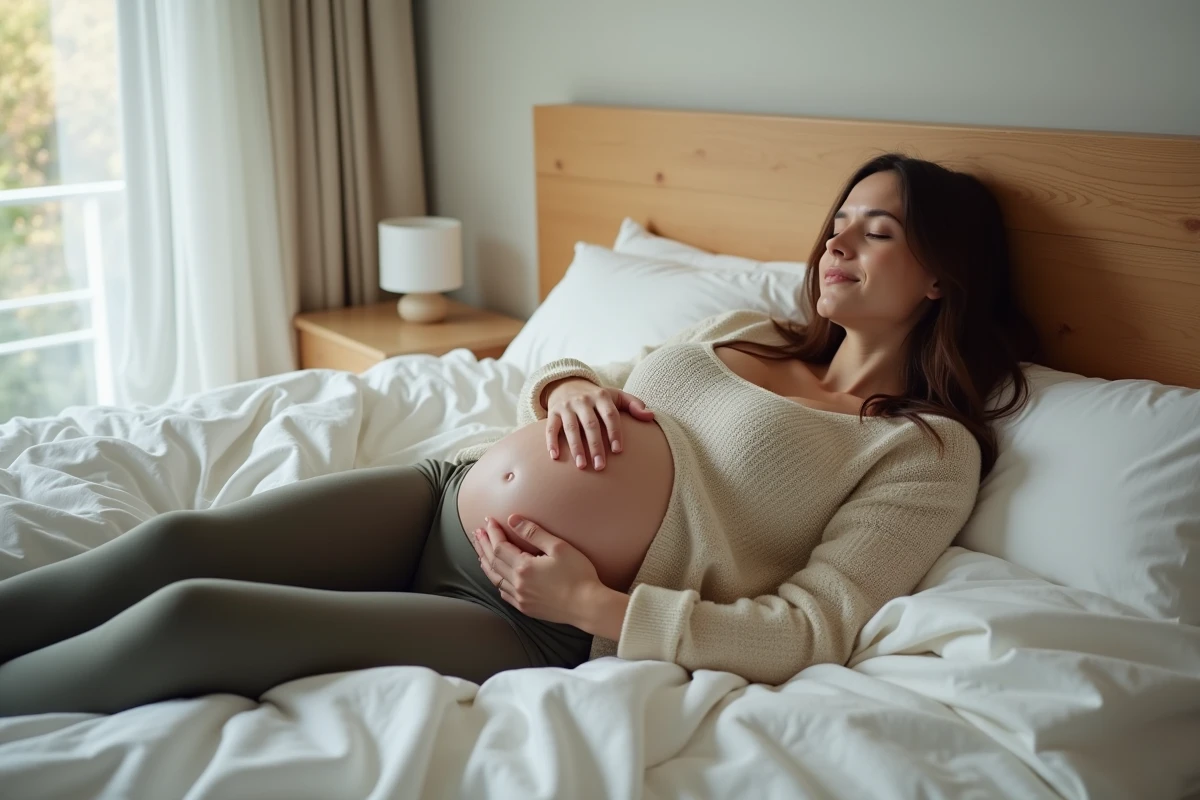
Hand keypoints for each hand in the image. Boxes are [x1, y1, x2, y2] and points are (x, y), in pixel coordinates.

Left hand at [469, 513, 603, 625]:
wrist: (587, 606)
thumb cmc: (578, 575)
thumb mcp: (559, 547)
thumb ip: (533, 533)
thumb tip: (512, 519)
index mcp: (524, 567)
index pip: (500, 546)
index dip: (493, 532)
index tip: (489, 520)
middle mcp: (517, 583)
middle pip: (493, 561)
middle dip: (484, 545)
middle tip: (477, 532)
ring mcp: (520, 598)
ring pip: (495, 578)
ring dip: (486, 563)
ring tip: (480, 552)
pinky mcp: (526, 608)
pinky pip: (504, 593)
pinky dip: (497, 581)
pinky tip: (496, 576)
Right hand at [543, 378, 654, 470]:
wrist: (566, 384)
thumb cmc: (596, 397)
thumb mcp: (615, 395)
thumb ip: (634, 405)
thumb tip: (651, 416)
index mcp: (601, 396)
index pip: (610, 415)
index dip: (614, 432)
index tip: (618, 451)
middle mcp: (583, 400)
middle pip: (590, 424)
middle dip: (596, 446)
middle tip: (601, 466)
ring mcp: (567, 406)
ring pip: (571, 428)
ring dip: (576, 448)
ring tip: (582, 466)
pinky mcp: (553, 412)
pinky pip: (551, 428)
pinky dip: (551, 442)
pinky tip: (555, 457)